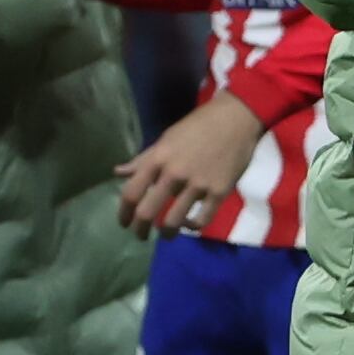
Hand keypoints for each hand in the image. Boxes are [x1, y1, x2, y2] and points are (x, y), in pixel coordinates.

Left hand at [115, 90, 266, 232]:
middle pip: (148, 212)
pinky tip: (189, 223)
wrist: (236, 118)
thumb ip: (143, 160)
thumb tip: (117, 173)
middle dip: (140, 230)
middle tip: (141, 235)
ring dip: (166, 233)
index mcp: (158, 158)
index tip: (124, 223)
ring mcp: (197, 184)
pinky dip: (192, 226)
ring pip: (174, 221)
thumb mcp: (166, 139)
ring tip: (166, 234)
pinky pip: (201, 220)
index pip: (131, 193)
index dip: (124, 213)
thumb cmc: (198, 126)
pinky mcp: (219, 192)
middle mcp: (174, 173)